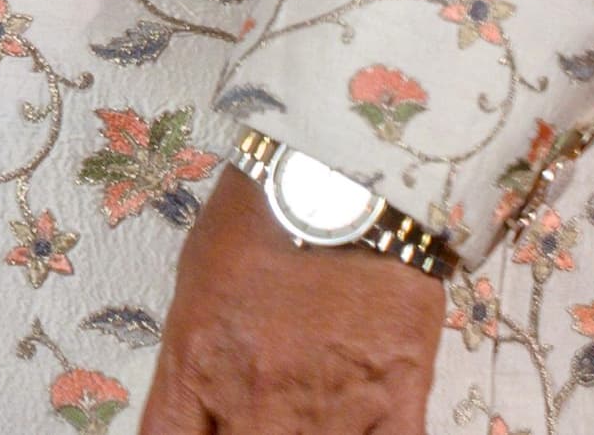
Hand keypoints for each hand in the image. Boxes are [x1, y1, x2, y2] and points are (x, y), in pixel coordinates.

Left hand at [138, 169, 446, 433]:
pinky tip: (355, 427)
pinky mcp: (397, 407)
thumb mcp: (199, 276)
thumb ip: (196, 348)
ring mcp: (330, 412)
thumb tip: (201, 392)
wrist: (345, 184)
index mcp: (197, 364)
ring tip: (305, 419)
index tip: (203, 429)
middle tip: (259, 415)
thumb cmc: (260, 215)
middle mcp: (257, 401)